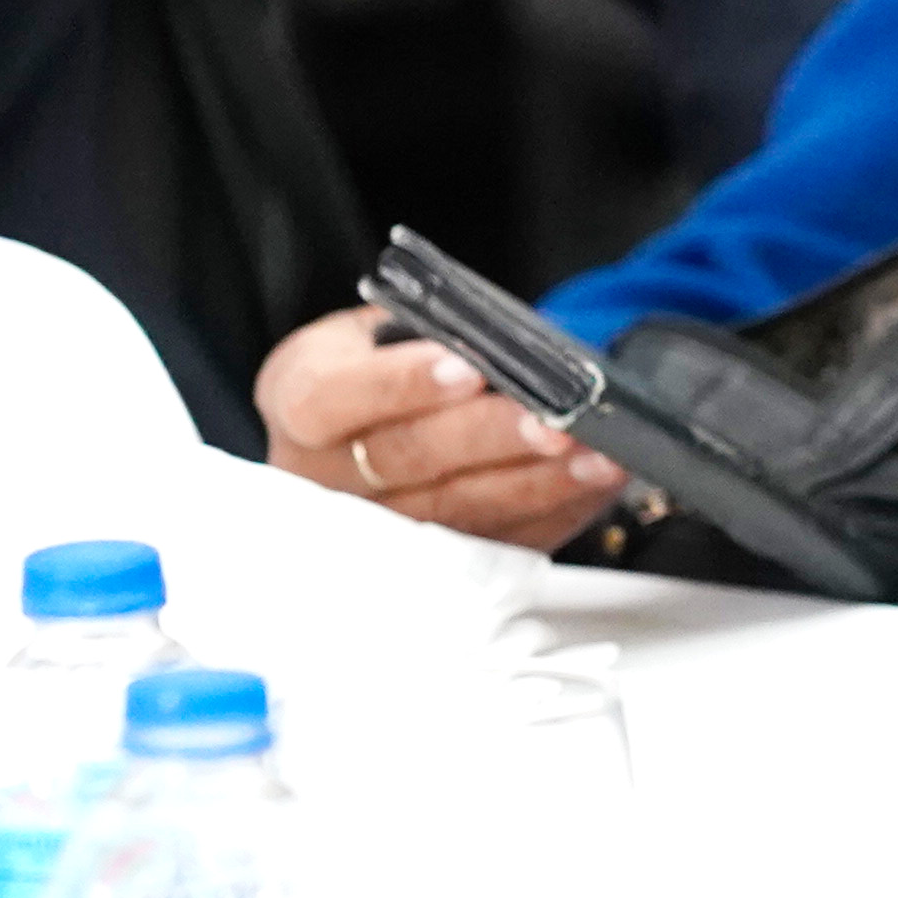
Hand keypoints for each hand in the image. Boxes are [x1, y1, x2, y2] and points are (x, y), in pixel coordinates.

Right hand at [252, 309, 627, 547]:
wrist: (367, 428)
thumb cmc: (379, 370)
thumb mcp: (376, 333)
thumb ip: (421, 336)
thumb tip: (500, 347)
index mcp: (301, 402)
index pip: (331, 398)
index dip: (401, 384)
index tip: (465, 369)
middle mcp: (324, 477)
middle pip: (407, 460)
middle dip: (491, 439)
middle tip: (555, 423)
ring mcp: (374, 532)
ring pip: (457, 512)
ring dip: (537, 484)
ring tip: (596, 458)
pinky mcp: (429, 565)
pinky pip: (495, 543)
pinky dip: (553, 513)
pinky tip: (592, 487)